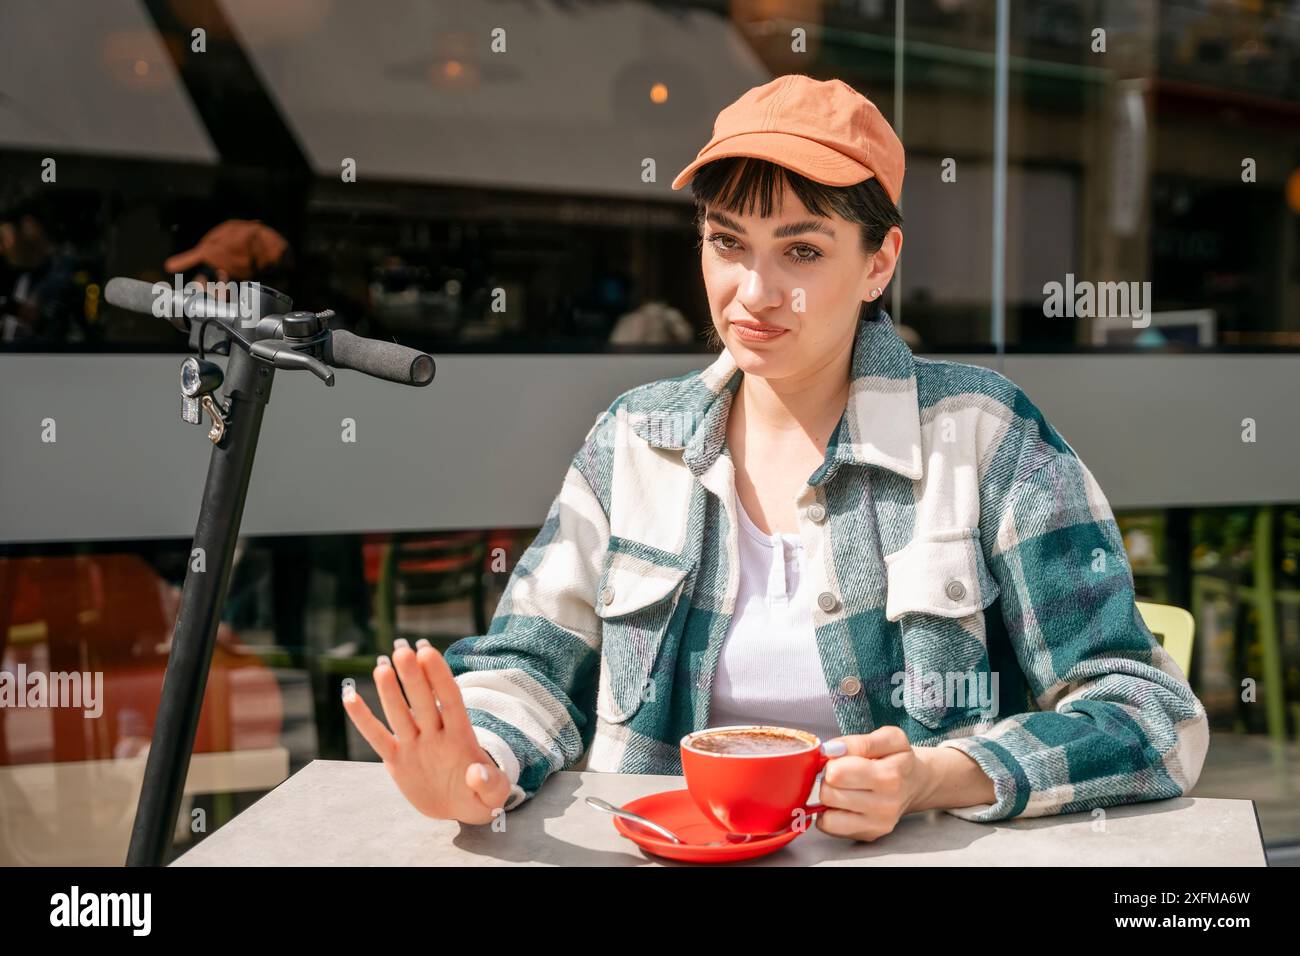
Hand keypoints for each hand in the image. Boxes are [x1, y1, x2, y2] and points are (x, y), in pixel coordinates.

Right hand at [341, 638, 512, 823]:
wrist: (460, 808)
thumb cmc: (481, 798)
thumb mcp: (494, 797)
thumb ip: (490, 784)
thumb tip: (476, 772)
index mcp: (461, 737)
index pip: (450, 700)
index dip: (439, 676)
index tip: (428, 652)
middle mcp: (436, 735)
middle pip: (423, 702)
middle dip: (414, 677)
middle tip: (402, 650)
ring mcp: (415, 745)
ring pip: (400, 715)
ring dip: (390, 692)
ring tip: (381, 666)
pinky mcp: (397, 760)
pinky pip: (377, 738)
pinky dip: (363, 719)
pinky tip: (349, 696)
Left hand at [815, 726, 930, 841]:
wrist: (916, 784)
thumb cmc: (898, 759)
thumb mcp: (889, 738)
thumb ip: (859, 742)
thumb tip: (830, 751)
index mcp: (890, 776)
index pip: (837, 774)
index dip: (831, 762)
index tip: (839, 759)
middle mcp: (885, 806)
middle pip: (828, 794)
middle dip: (828, 780)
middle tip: (841, 774)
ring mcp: (878, 825)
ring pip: (826, 816)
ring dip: (828, 800)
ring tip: (843, 789)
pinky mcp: (869, 836)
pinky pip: (831, 828)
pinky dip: (830, 815)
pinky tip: (843, 804)